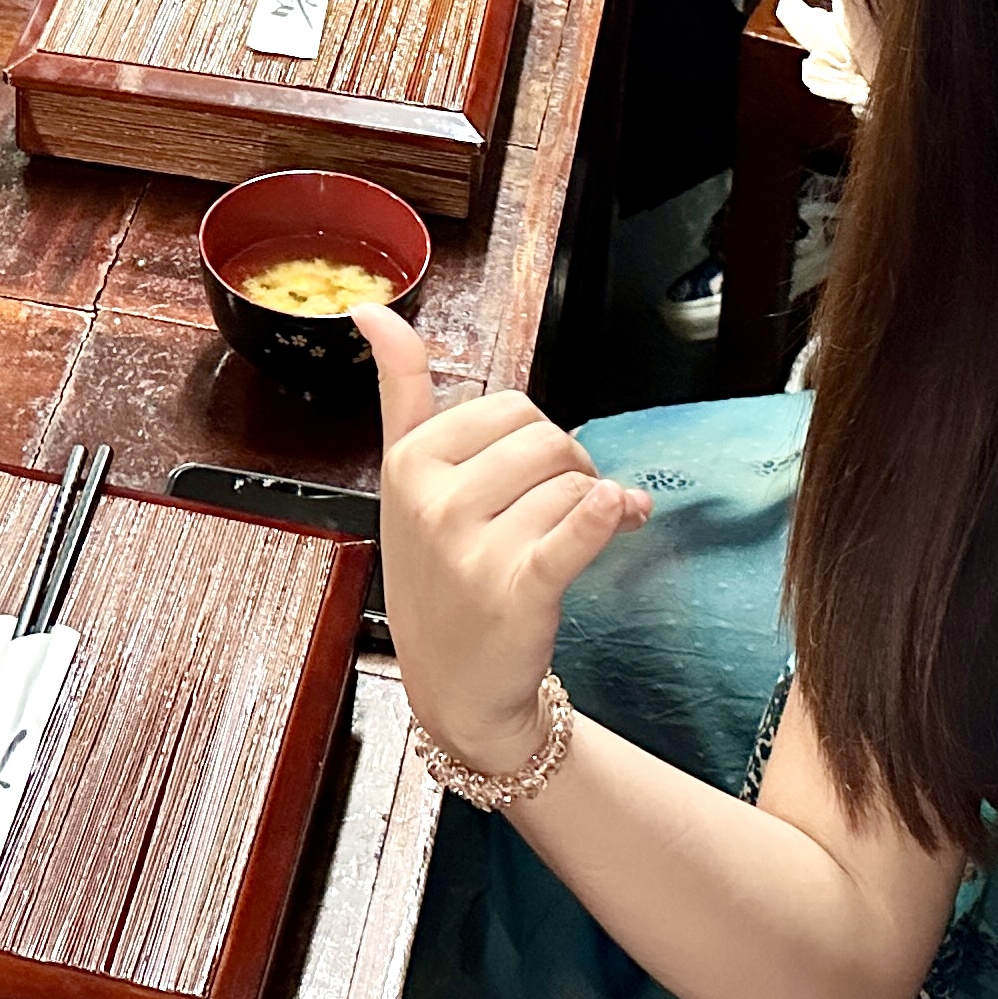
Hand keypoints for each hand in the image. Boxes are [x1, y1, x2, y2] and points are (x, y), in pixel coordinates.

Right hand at [367, 304, 646, 777]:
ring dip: (589, 508)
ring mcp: (472, 547)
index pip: (509, 407)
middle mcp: (433, 501)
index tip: (522, 476)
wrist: (456, 689)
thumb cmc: (438, 577)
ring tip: (566, 543)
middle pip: (547, 438)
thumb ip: (400, 393)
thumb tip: (372, 309)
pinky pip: (580, 524)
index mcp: (408, 463)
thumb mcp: (406, 484)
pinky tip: (625, 514)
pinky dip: (609, 515)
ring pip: (574, 482)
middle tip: (551, 515)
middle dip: (568, 469)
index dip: (534, 439)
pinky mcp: (519, 588)